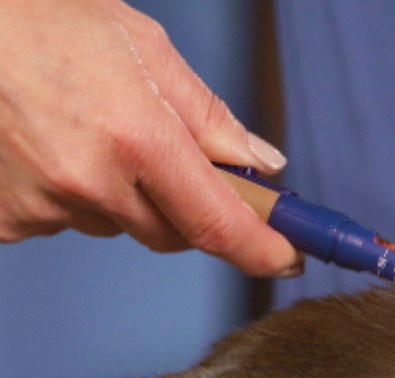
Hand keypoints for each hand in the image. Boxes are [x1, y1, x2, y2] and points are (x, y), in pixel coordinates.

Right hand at [0, 0, 298, 275]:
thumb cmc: (46, 18)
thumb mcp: (146, 49)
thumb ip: (209, 117)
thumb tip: (260, 164)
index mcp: (136, 136)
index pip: (217, 221)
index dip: (260, 248)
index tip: (288, 258)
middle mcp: (88, 181)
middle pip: (171, 233)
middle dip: (184, 205)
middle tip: (168, 156)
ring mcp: (39, 205)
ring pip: (113, 224)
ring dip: (120, 194)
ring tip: (85, 128)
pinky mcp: (2, 220)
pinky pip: (61, 221)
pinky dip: (69, 194)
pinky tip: (48, 144)